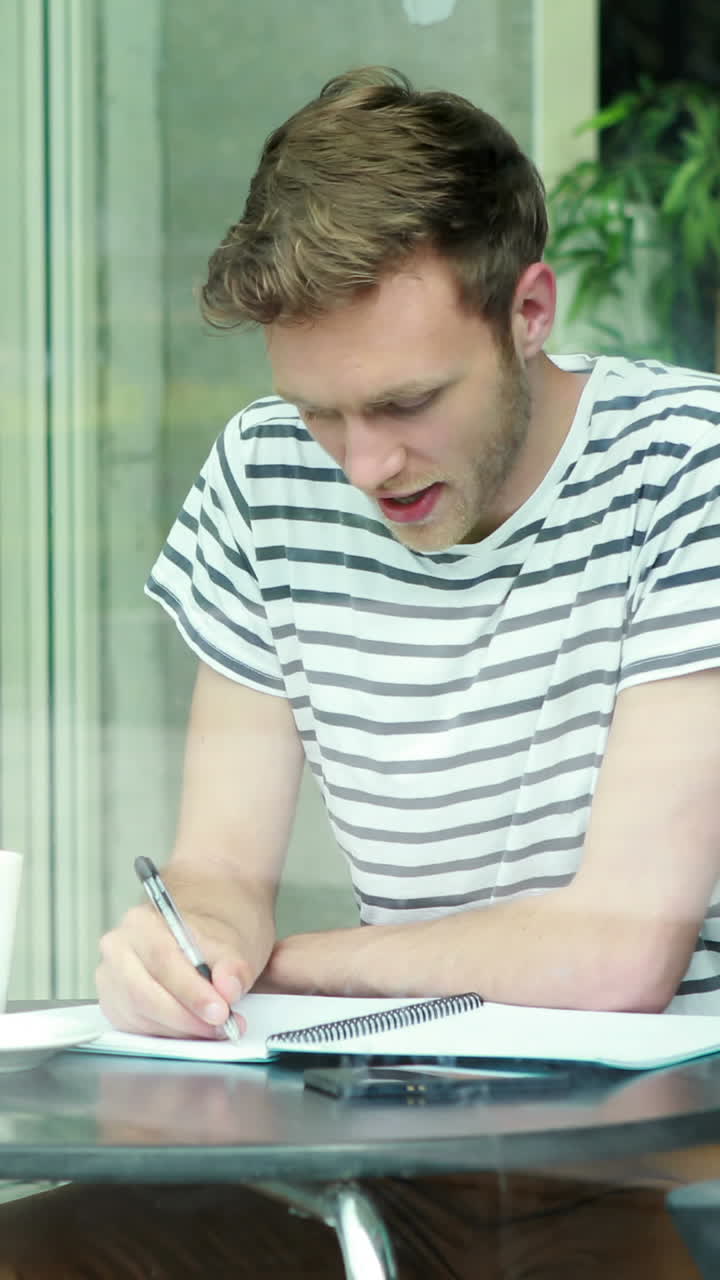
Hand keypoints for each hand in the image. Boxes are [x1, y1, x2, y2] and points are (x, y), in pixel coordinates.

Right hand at [96, 890, 271, 1038]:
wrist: (198, 944)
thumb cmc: (208, 941)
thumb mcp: (232, 945)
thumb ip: (232, 966)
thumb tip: (228, 987)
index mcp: (142, 922)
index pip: (162, 959)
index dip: (191, 991)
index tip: (221, 1010)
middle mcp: (118, 950)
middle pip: (144, 993)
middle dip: (187, 1016)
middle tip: (222, 1025)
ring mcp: (112, 981)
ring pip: (142, 1016)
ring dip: (182, 1029)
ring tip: (216, 1027)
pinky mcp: (115, 1007)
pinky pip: (139, 1029)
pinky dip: (171, 1034)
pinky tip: (194, 1028)